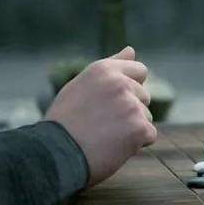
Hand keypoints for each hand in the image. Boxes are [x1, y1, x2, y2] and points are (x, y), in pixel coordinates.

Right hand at [46, 46, 155, 186]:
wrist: (54, 155)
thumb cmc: (66, 122)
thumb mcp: (82, 86)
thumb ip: (111, 68)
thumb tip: (131, 50)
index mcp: (104, 70)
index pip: (140, 71)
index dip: (130, 88)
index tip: (113, 102)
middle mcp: (120, 83)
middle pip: (145, 96)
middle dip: (130, 111)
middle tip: (101, 123)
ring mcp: (131, 105)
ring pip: (147, 117)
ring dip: (132, 128)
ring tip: (105, 135)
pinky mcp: (140, 127)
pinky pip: (149, 135)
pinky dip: (136, 144)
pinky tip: (114, 146)